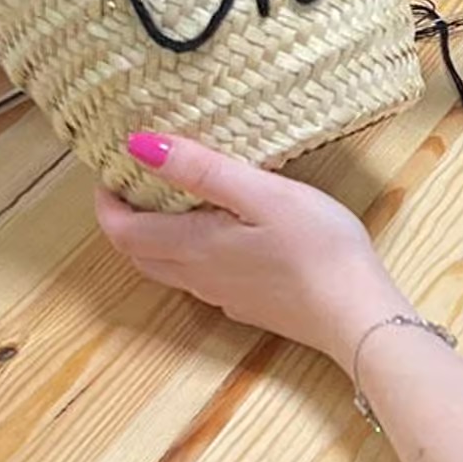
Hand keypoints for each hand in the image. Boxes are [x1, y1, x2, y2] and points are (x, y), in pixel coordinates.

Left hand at [94, 133, 411, 368]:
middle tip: (134, 183)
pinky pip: (201, 279)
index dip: (106, 203)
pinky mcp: (250, 306)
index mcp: (194, 246)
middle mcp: (199, 276)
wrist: (356, 316)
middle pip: (138, 253)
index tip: (109, 171)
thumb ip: (202, 170)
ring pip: (167, 268)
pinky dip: (188, 253)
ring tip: (170, 203)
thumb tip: (140, 146)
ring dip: (154, 237)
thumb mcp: (262, 194)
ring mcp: (224, 296)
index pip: (123, 231)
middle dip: (124, 219)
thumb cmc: (318, 249)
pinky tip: (219, 236)